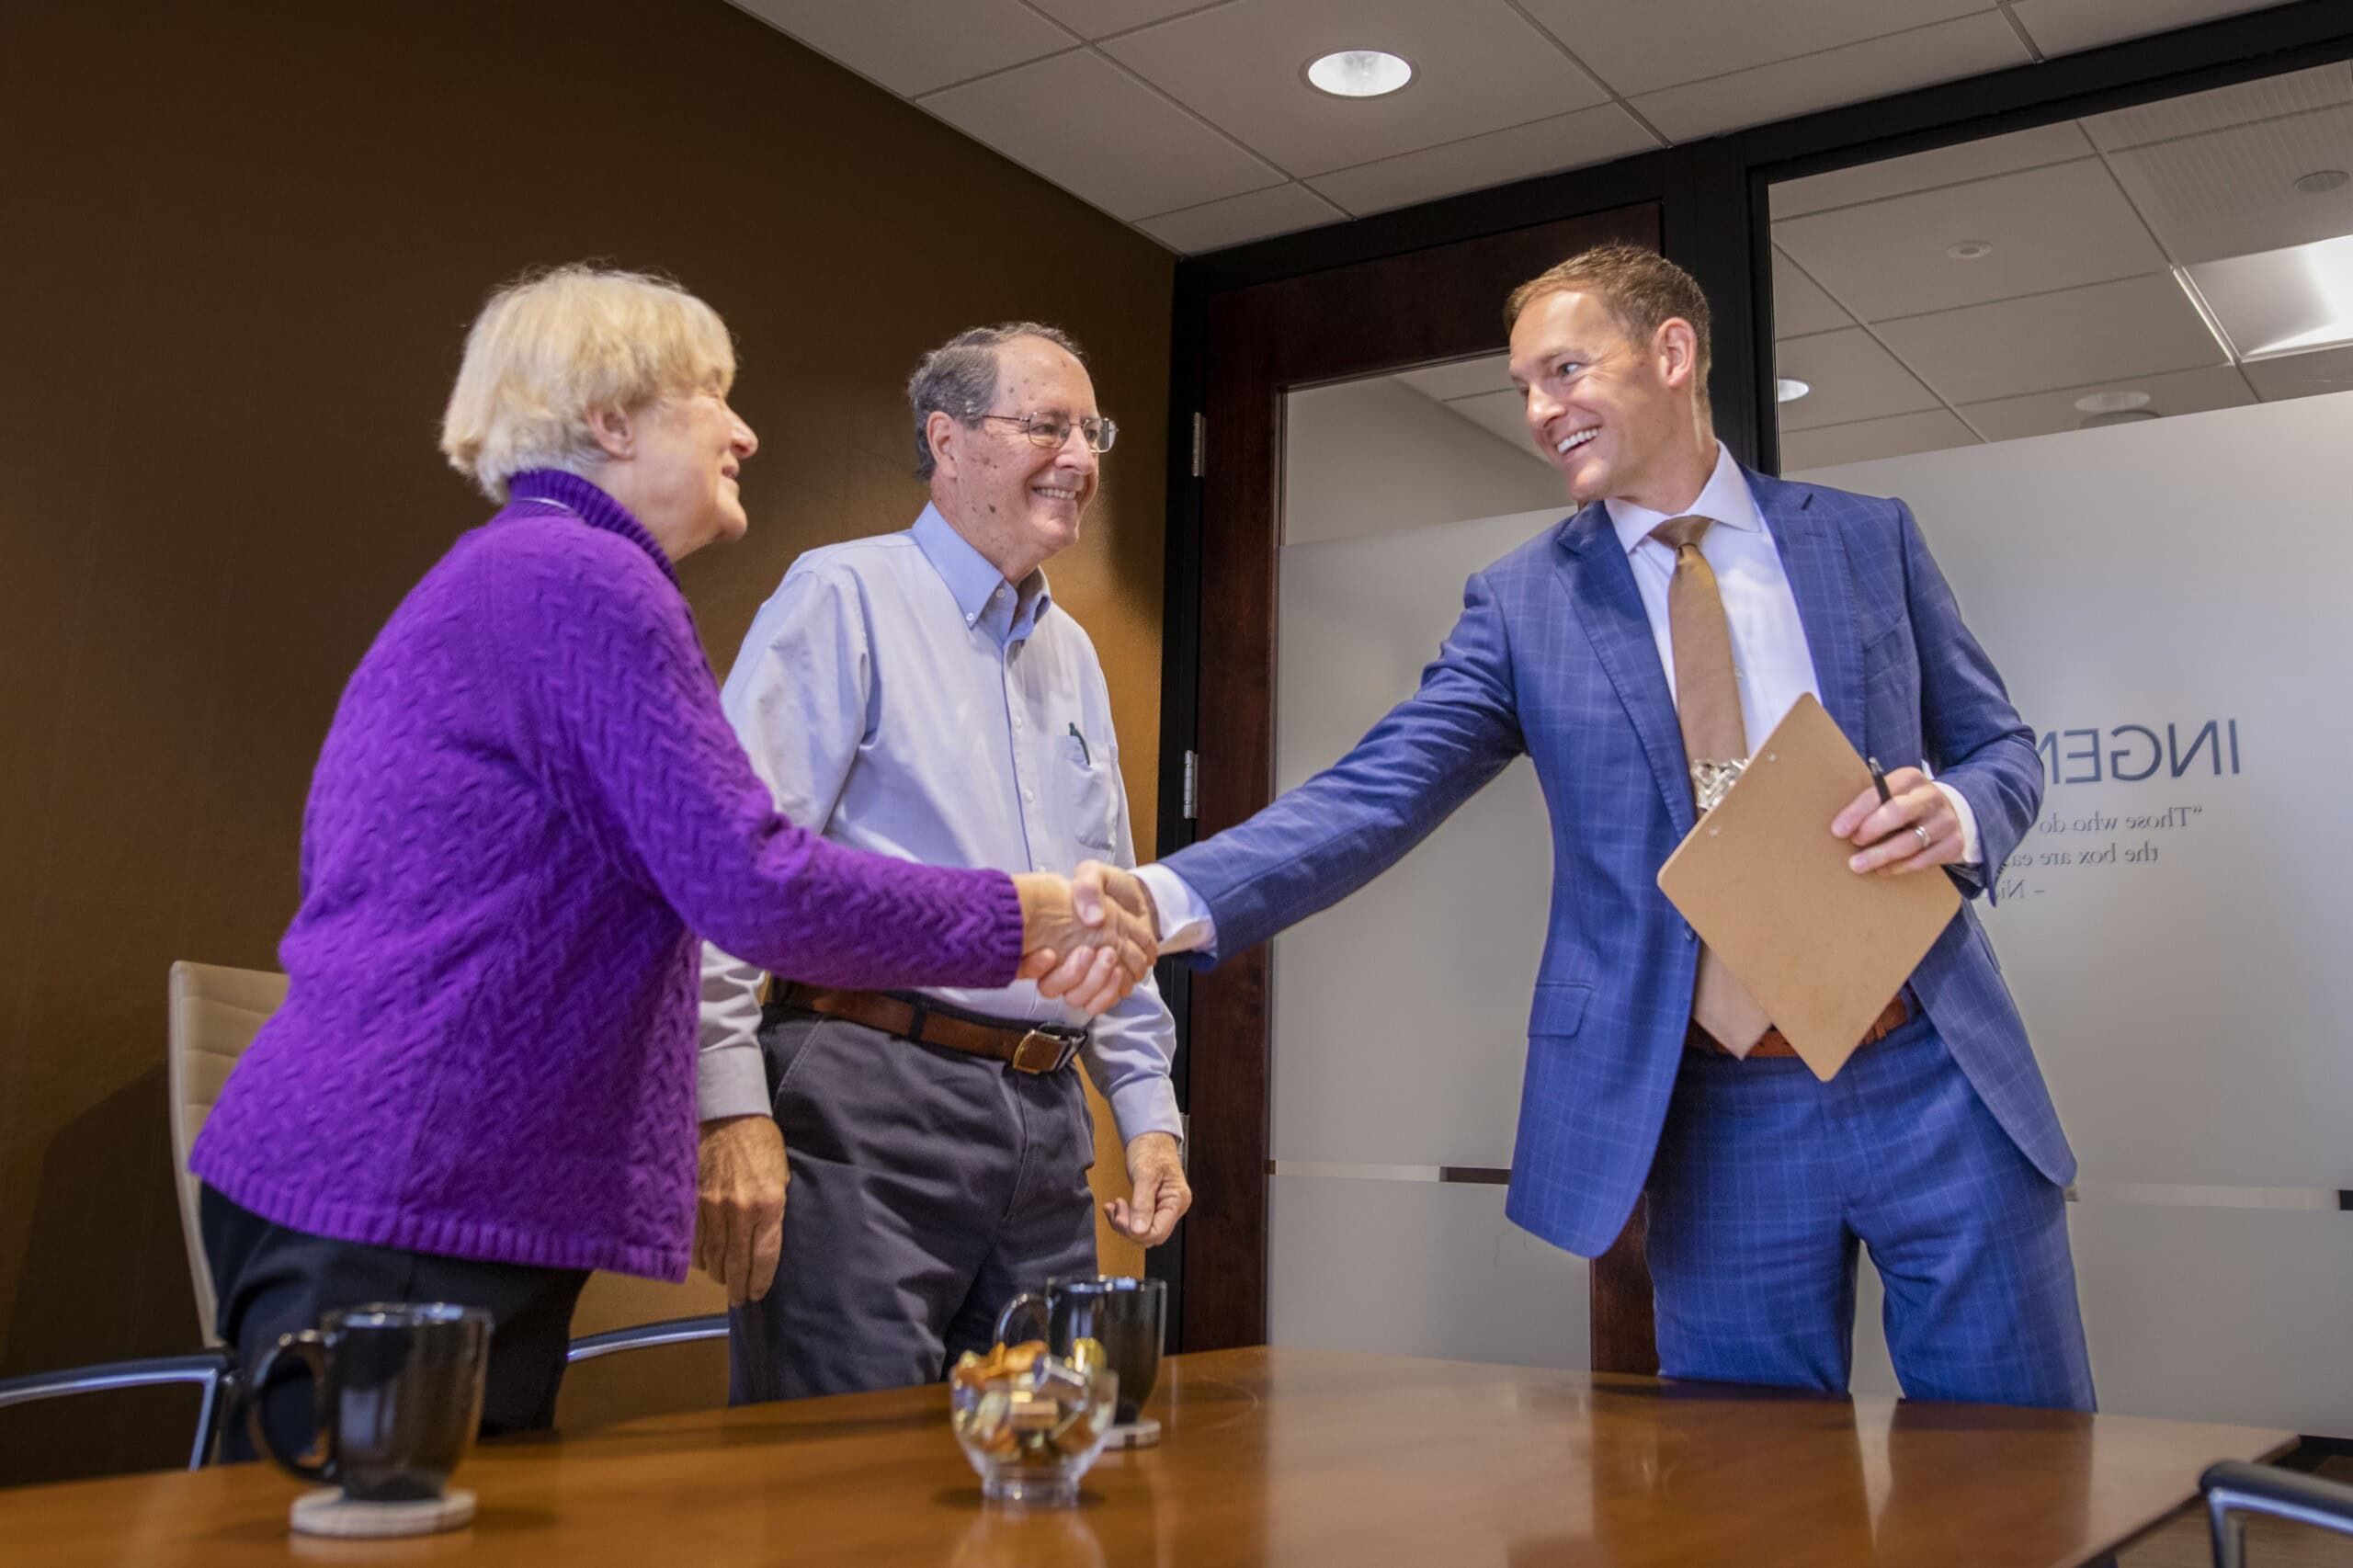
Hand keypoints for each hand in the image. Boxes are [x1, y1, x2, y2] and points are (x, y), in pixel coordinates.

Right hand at [694, 1115, 787, 1306]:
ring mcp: (712, 1208)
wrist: (728, 1115)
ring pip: (712, 1256)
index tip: (756, 1294)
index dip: (759, 1281)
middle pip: (735, 1263)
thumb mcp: (782, 1175)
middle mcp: (739, 1212)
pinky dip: (698, 1255)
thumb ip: (775, 1209)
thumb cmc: (761, 1141)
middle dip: (738, 1285)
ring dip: (718, 1273)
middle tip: (739, 1298)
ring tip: (724, 1281)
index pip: (763, 1258)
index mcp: (768, 1206)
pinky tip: (704, 1262)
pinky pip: (694, 1239)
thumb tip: (768, 1239)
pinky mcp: (693, 1202)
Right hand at [1013, 871, 1154, 1014]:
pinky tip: (1121, 972)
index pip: (1024, 962)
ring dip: (1094, 983)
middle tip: (1090, 951)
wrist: (1139, 901)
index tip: (1049, 953)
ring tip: (1111, 957)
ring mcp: (1081, 976)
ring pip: (1076, 999)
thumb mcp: (1095, 875)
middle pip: (1051, 988)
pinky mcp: (1102, 985)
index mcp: (1048, 934)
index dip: (1031, 966)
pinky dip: (1110, 991)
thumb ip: (1088, 887)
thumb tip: (1093, 918)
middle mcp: (1059, 961)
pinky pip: (1099, 1003)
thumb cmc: (1111, 888)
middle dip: (1071, 974)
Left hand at [1105, 1131, 1189, 1245]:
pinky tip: (1116, 1207)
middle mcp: (1173, 1208)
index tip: (1120, 1218)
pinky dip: (1125, 1218)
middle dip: (1129, 1227)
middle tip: (1116, 1211)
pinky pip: (1139, 1221)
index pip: (1158, 1232)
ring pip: (1143, 1231)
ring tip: (1114, 1206)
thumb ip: (1142, 1204)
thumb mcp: (1145, 1174)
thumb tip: (1139, 1231)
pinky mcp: (1153, 1206)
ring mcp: (1164, 1208)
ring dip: (1125, 1223)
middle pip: (1150, 1235)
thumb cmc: (1151, 1148)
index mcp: (1177, 1200)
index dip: (1137, 1231)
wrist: (1149, 1136)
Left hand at [1830, 766, 1961, 874]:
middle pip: (1899, 812)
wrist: (1953, 815)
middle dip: (1871, 830)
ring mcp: (1945, 820)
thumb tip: (1839, 828)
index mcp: (1910, 779)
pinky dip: (1900, 867)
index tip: (1838, 830)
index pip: (1880, 793)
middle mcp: (1931, 796)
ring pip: (1911, 841)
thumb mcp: (1892, 795)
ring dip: (1882, 855)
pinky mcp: (1954, 843)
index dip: (1857, 812)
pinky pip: (1924, 859)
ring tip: (1858, 865)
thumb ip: (1871, 805)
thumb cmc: (1908, 807)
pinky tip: (1882, 870)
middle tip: (1852, 844)